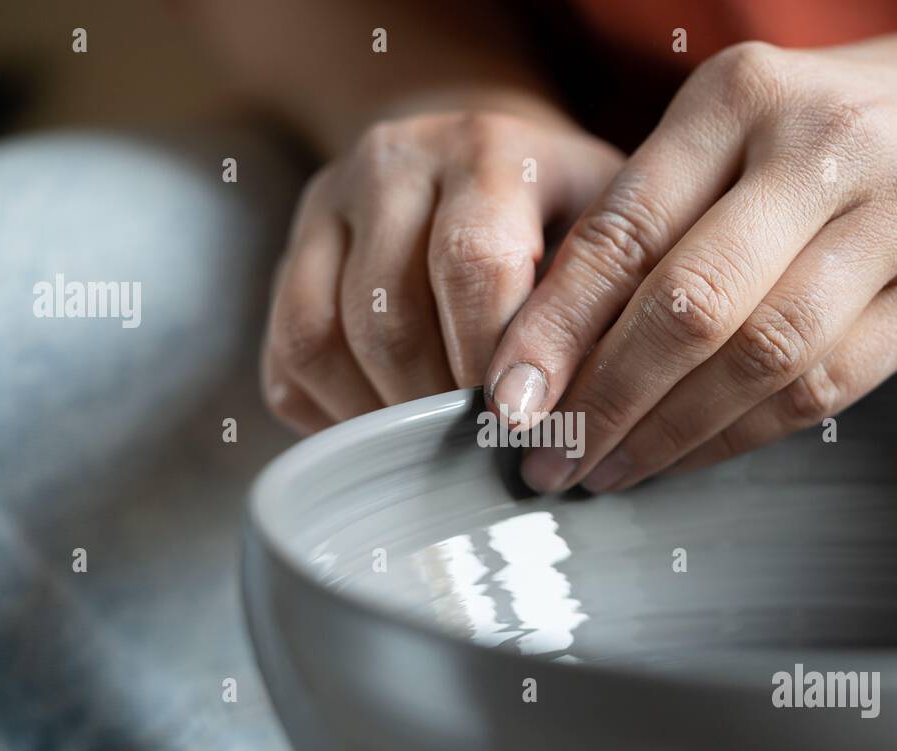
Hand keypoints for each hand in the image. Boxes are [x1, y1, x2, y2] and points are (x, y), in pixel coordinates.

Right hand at [263, 110, 621, 431]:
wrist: (480, 157)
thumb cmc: (565, 212)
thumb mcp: (609, 231)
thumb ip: (601, 304)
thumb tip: (585, 413)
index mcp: (485, 150)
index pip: (473, 263)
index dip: (492, 359)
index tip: (519, 429)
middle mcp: (392, 164)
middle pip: (388, 314)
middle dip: (434, 405)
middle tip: (481, 456)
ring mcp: (327, 207)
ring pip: (321, 338)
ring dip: (378, 416)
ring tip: (434, 452)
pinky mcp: (290, 256)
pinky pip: (287, 357)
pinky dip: (333, 414)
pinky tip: (389, 432)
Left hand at [485, 33, 896, 491]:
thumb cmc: (844, 137)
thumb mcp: (745, 133)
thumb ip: (660, 215)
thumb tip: (545, 343)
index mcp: (741, 95)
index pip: (624, 227)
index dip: (555, 327)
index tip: (505, 402)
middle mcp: (818, 144)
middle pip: (686, 302)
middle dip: (602, 398)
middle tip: (546, 459)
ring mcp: (896, 214)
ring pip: (756, 356)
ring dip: (667, 432)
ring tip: (604, 471)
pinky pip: (822, 389)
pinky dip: (739, 437)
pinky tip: (686, 460)